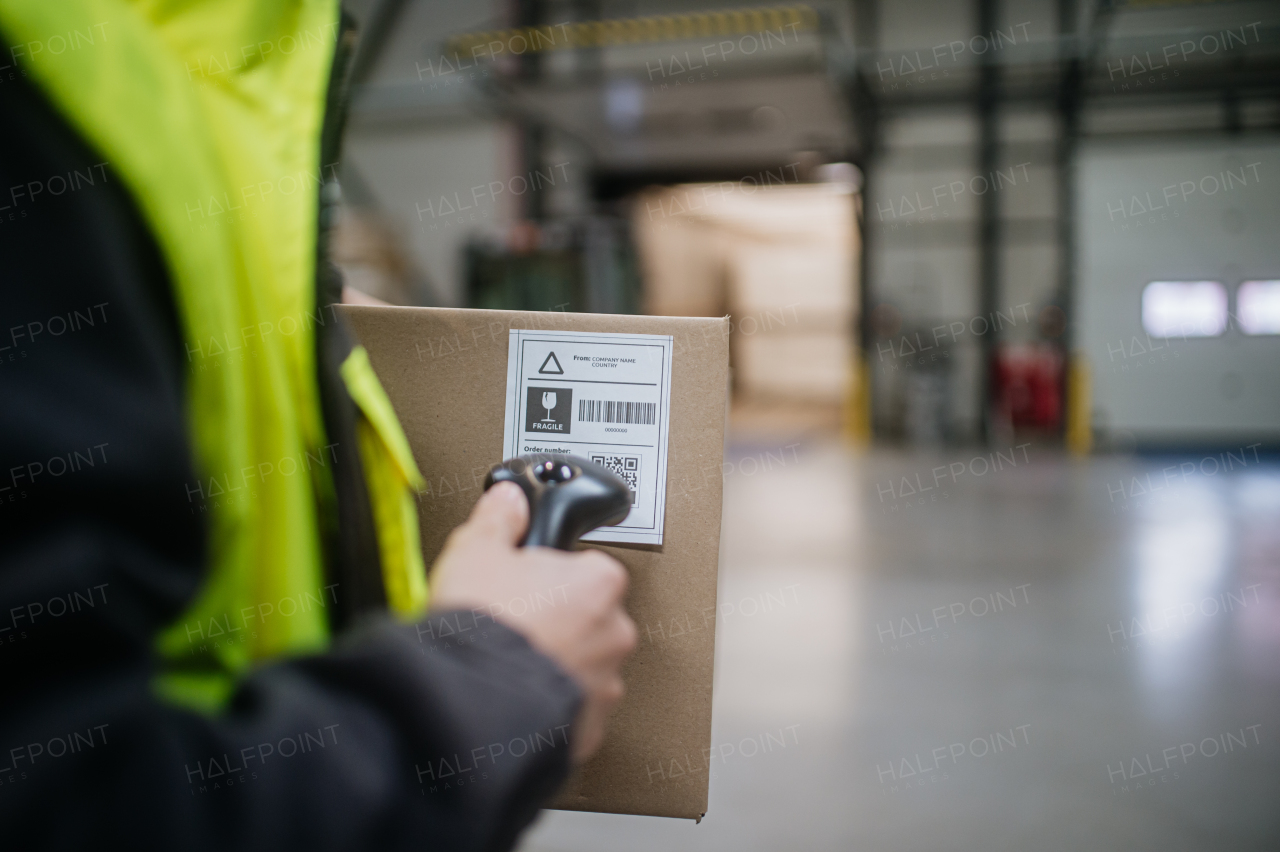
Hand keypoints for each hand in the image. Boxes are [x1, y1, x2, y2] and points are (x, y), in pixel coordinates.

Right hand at [428, 481, 637, 761]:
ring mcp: (604, 686)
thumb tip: (507, 499)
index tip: (521, 581)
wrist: (471, 704)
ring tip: (506, 663)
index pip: (583, 567)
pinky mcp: (587, 732)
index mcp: (600, 582)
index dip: (545, 573)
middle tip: (510, 622)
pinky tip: (511, 695)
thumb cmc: (483, 625)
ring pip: (580, 667)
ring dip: (552, 665)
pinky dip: (547, 707)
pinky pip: (569, 711)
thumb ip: (499, 518)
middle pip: (586, 617)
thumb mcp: (477, 550)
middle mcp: (615, 634)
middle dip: (553, 621)